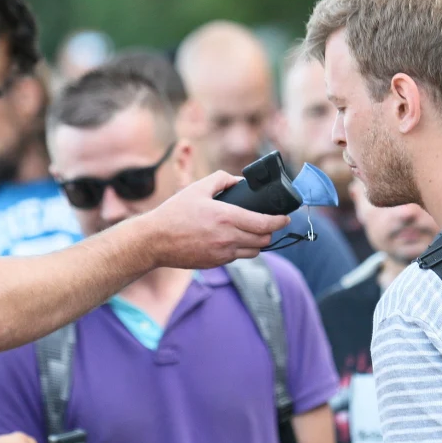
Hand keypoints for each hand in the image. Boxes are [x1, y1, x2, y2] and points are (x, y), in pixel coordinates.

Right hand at [142, 171, 289, 268]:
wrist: (155, 241)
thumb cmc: (175, 212)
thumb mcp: (197, 188)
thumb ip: (221, 179)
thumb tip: (239, 181)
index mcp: (227, 217)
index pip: (265, 223)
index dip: (280, 221)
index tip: (287, 218)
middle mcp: (228, 238)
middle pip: (264, 240)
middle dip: (271, 231)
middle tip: (270, 223)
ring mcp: (222, 253)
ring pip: (254, 251)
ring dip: (258, 242)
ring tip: (254, 233)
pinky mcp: (216, 263)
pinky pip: (237, 257)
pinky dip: (241, 249)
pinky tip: (234, 240)